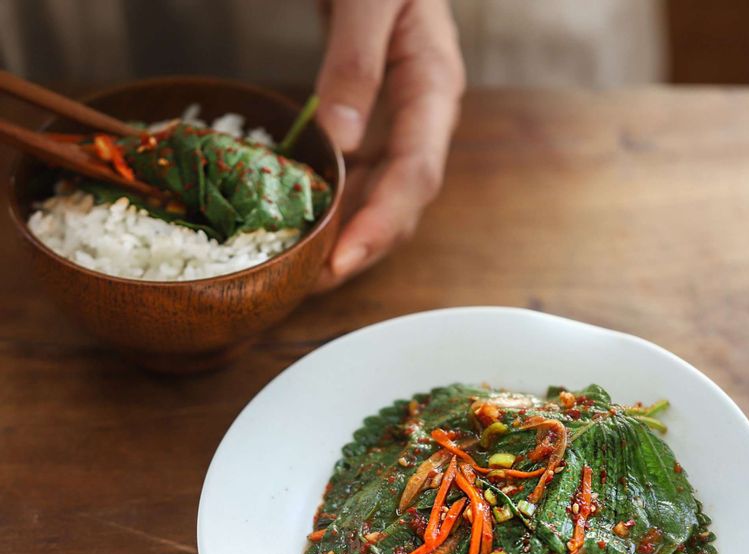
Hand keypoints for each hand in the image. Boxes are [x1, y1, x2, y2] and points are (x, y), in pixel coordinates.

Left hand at [314, 0, 464, 290]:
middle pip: (402, 203)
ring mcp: (402, 125)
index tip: (339, 264)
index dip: (380, 227)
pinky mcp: (379, 125)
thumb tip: (338, 142)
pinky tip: (306, 225)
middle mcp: (424, 119)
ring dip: (346, 238)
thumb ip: (356, 62)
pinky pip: (362, 179)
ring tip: (302, 269)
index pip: (415, 177)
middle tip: (309, 284)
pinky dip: (336, 207)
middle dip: (360, 249)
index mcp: (434, 90)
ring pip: (382, 200)